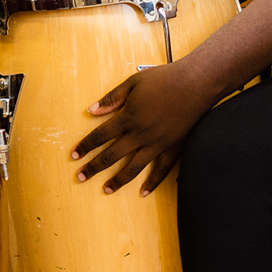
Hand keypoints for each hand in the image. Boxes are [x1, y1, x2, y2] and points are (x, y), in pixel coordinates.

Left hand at [71, 66, 207, 195]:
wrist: (196, 83)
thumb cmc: (165, 79)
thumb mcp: (133, 83)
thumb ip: (112, 98)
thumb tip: (92, 111)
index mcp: (128, 117)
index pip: (100, 135)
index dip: (86, 145)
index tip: (75, 155)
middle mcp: (140, 133)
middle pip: (111, 155)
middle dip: (94, 167)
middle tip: (80, 177)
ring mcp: (157, 143)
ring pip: (133, 167)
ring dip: (117, 180)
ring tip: (106, 189)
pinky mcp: (174, 148)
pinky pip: (161, 170)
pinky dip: (152, 183)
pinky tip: (143, 192)